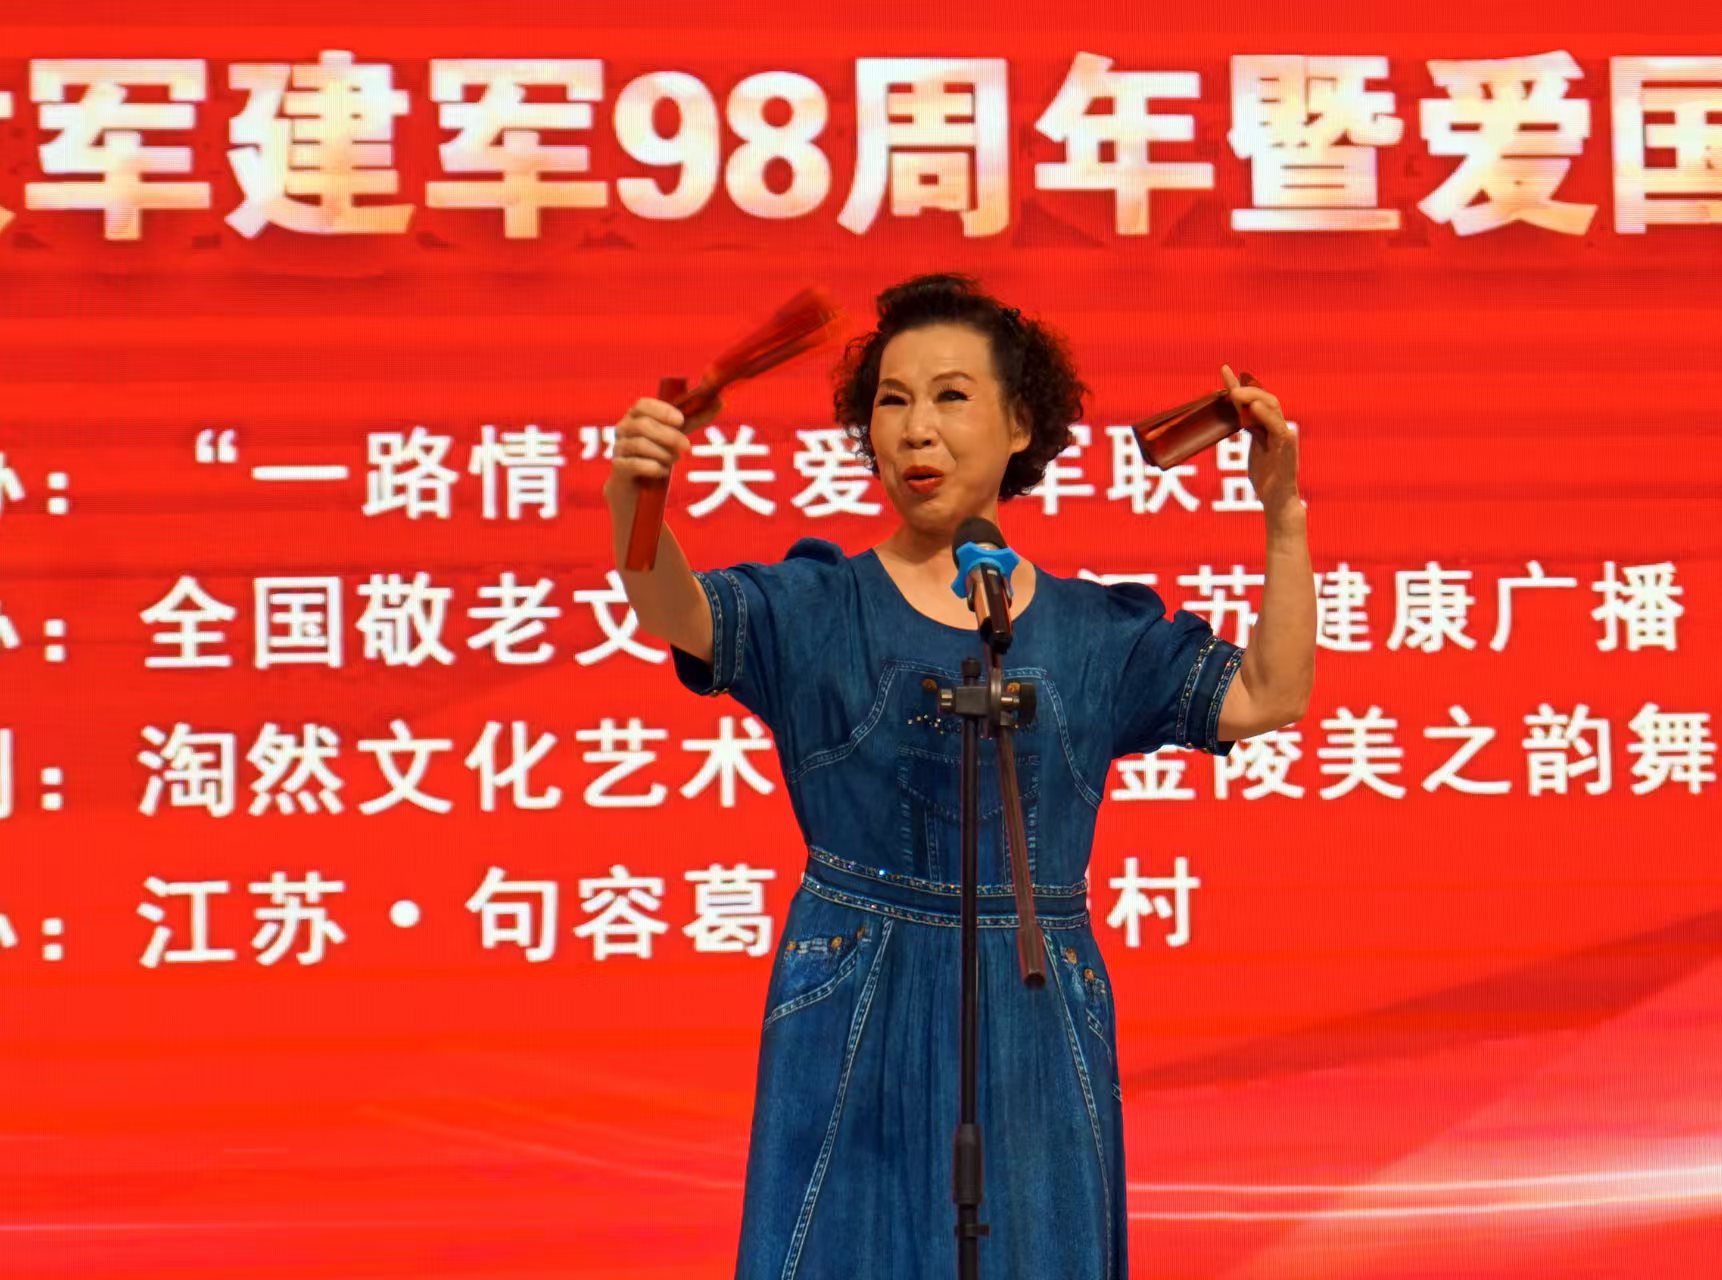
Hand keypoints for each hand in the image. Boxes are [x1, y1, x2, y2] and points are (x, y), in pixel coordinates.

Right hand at [603, 393, 722, 492]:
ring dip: (662, 453)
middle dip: (669, 436)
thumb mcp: (676, 435)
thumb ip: (694, 420)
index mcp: (635, 416)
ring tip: (673, 461)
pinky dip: (653, 468)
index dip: (662, 410)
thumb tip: (720, 402)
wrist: (637, 487)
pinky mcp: (619, 468)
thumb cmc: (657, 454)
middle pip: (643, 425)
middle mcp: (623, 430)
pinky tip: (663, 472)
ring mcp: (619, 449)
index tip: (680, 420)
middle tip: (687, 446)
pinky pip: (634, 465)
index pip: (642, 405)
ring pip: (639, 445)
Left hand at [1222, 364, 1301, 516]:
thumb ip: (1248, 431)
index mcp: (1269, 426)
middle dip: (1247, 389)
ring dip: (1253, 397)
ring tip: (1235, 392)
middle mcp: (1279, 426)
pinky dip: (1266, 415)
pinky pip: (1277, 427)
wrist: (1278, 500)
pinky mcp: (1286, 447)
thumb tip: (1229, 418)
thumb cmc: (1266, 477)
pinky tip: (1254, 407)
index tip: (1224, 370)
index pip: (1255, 399)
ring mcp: (1284, 435)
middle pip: (1266, 398)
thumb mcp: (1253, 450)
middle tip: (1229, 387)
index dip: (1240, 385)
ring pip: (1272, 407)